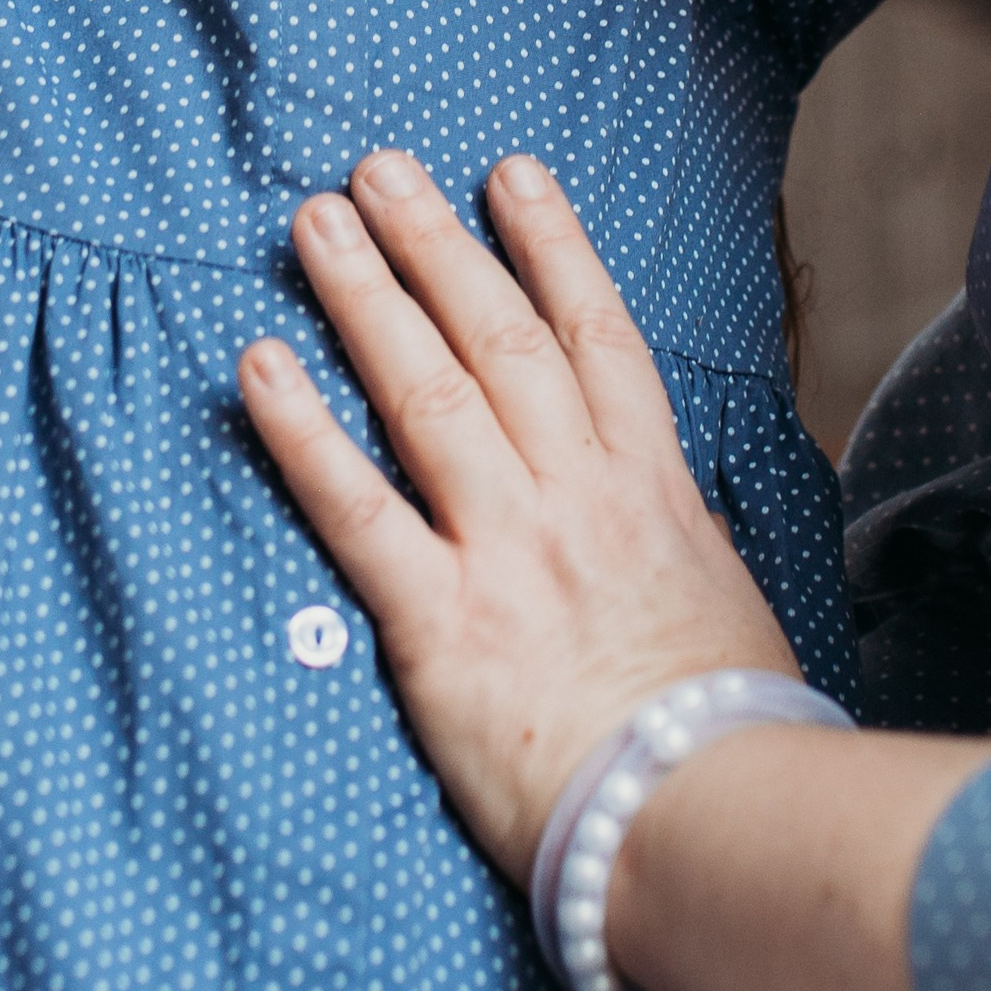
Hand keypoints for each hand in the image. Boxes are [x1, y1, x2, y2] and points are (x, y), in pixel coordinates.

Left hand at [237, 151, 795, 887]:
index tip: (510, 175)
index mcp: (650, 490)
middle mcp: (577, 495)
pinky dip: (304, 433)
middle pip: (499, 337)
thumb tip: (674, 515)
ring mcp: (508, 549)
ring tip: (315, 223)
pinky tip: (261, 368)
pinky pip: (358, 510)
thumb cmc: (729, 735)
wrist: (707, 820)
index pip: (596, 335)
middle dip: (436, 242)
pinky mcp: (442, 623)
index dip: (551, 245)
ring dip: (366, 297)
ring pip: (427, 392)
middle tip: (379, 169)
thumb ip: (685, 543)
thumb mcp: (729, 606)